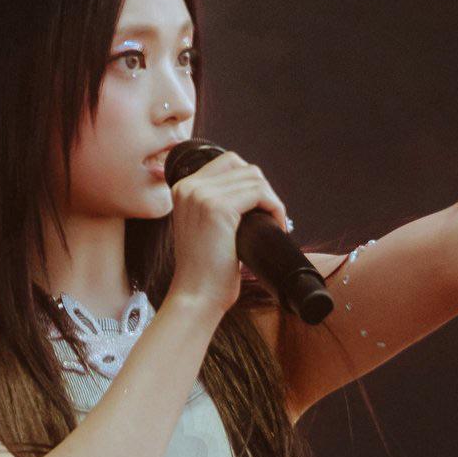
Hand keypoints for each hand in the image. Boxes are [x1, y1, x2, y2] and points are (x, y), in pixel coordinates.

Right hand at [167, 148, 287, 307]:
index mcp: (182, 189)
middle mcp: (188, 187)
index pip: (228, 162)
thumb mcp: (203, 226)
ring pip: (254, 178)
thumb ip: (217, 203)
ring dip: (271, 200)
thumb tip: (254, 190)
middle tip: (268, 217)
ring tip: (271, 223)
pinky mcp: (217, 207)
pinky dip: (274, 207)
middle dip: (263, 190)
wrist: (197, 294)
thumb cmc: (205, 268)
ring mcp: (201, 195)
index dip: (250, 182)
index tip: (258, 209)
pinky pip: (259, 192)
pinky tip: (274, 225)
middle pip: (243, 167)